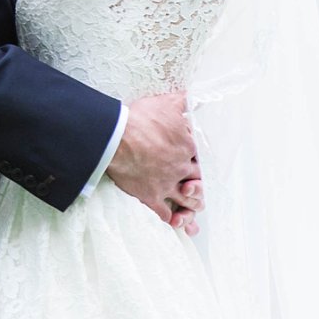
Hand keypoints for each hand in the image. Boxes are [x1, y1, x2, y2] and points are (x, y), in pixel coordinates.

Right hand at [103, 90, 203, 227]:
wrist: (117, 138)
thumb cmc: (140, 119)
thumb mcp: (164, 103)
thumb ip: (180, 101)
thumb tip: (191, 96)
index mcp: (188, 146)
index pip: (201, 156)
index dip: (200, 160)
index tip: (197, 163)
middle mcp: (182, 167)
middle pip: (199, 180)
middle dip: (200, 185)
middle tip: (197, 188)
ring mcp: (168, 183)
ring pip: (188, 200)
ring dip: (192, 205)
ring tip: (193, 210)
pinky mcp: (151, 196)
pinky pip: (166, 213)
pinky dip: (173, 220)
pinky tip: (175, 222)